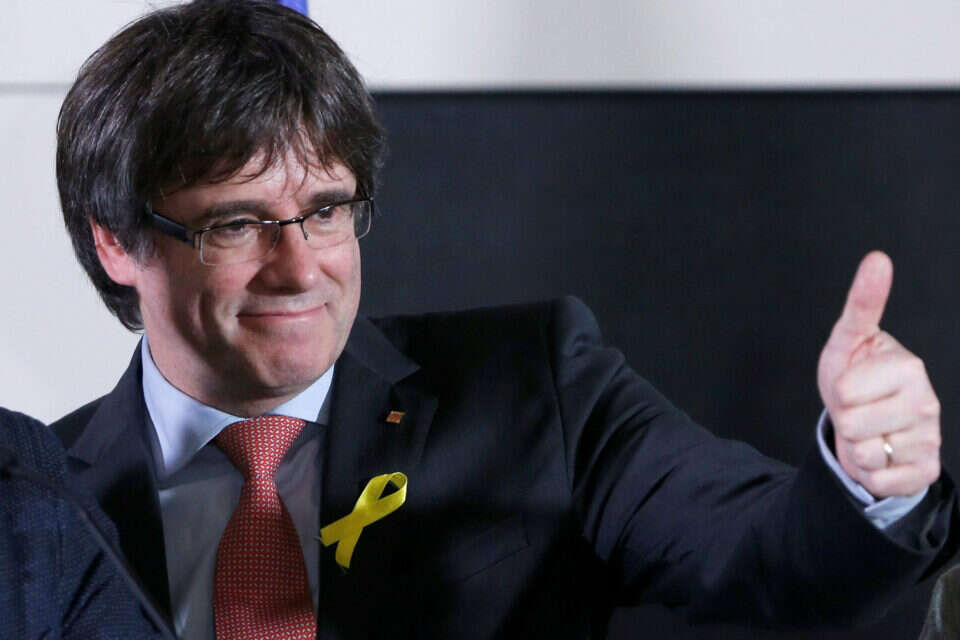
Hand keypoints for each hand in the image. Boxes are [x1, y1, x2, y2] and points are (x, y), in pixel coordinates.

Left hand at [817, 251, 940, 497]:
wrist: (862, 423)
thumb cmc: (855, 377)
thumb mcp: (848, 339)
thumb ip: (862, 302)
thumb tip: (878, 258)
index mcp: (910, 367)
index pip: (846, 393)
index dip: (839, 392)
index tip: (853, 384)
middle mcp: (927, 403)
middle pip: (853, 423)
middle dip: (845, 420)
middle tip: (858, 410)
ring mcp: (929, 438)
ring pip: (864, 453)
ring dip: (856, 446)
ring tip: (868, 431)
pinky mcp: (925, 470)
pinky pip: (881, 480)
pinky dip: (869, 473)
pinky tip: (880, 455)